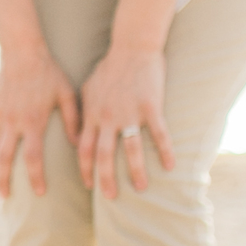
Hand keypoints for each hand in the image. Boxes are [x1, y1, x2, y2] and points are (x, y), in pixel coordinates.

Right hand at [0, 45, 80, 199]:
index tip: (40, 193)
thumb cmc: (49, 72)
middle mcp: (13, 121)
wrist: (21, 51)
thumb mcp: (67, 94)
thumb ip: (73, 120)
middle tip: (5, 197)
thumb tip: (77, 144)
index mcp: (33, 121)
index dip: (35, 177)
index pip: (32, 157)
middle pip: (3, 158)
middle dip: (3, 180)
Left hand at [76, 46, 175, 198]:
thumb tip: (74, 131)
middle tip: (110, 198)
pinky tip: (170, 166)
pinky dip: (165, 151)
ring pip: (130, 149)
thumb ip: (82, 112)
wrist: (132, 47)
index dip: (84, 169)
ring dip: (135, 171)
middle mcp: (108, 118)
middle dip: (105, 179)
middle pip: (103, 155)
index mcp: (92, 115)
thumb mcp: (87, 89)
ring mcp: (130, 113)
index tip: (88, 186)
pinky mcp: (151, 107)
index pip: (83, 148)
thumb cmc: (109, 69)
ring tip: (141, 188)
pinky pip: (159, 134)